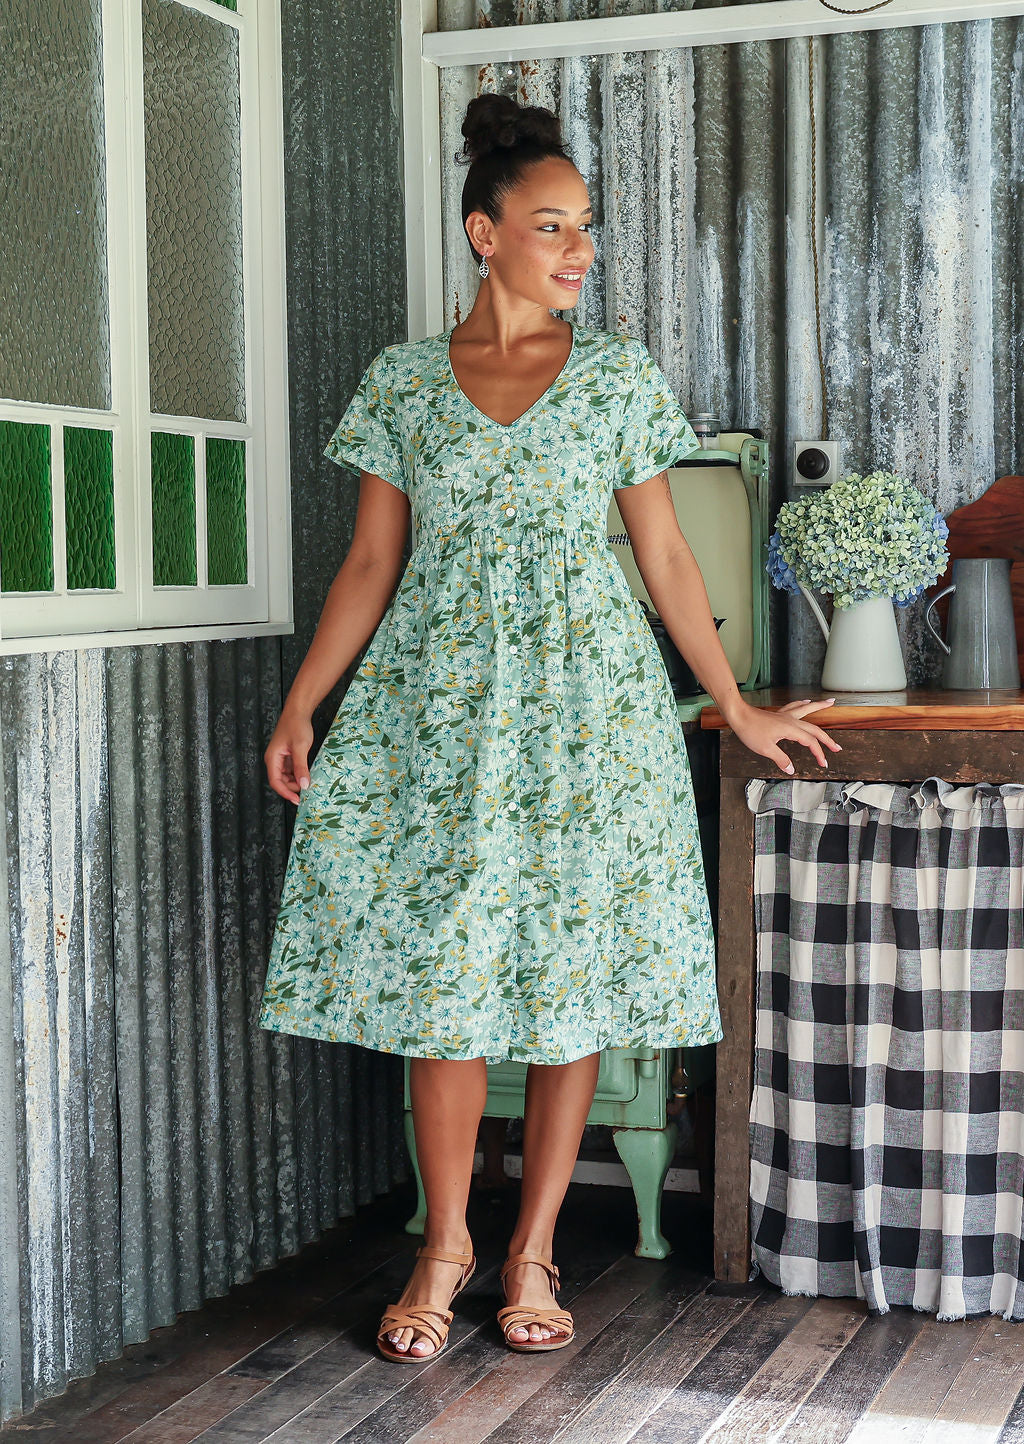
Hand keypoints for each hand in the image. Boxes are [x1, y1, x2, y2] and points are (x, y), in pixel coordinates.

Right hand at [265, 710, 313, 802]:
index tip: (297, 800)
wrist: (298, 711)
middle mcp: (274, 759)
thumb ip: (301, 767)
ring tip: (308, 783)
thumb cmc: (296, 725)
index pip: (275, 781)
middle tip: (306, 791)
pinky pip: (291, 770)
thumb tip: (303, 785)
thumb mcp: (300, 747)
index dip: (285, 792)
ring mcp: (281, 758)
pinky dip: (298, 774)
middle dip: (292, 787)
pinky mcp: (287, 755)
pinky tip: (307, 775)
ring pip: (286, 776)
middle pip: (280, 781)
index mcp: (272, 758)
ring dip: (296, 781)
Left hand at [726, 697, 840, 773]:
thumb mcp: (765, 749)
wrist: (738, 715)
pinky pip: (795, 707)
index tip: (823, 763)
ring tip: (831, 703)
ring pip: (807, 710)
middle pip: (814, 729)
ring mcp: (785, 716)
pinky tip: (807, 701)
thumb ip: (781, 759)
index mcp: (791, 730)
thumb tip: (791, 769)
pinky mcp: (779, 714)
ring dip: (820, 707)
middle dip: (827, 739)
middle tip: (837, 747)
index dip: (819, 754)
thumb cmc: (750, 731)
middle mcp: (791, 721)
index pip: (811, 743)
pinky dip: (803, 704)